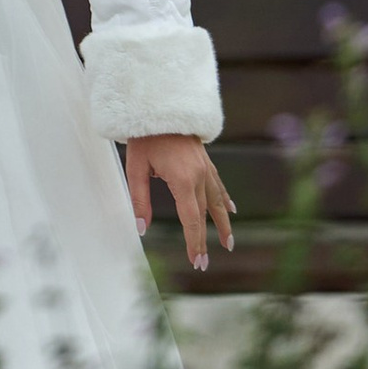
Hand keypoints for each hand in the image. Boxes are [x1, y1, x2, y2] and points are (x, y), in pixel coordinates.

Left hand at [125, 133, 235, 271]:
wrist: (160, 104)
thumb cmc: (145, 136)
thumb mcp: (136, 167)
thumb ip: (139, 199)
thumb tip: (142, 228)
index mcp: (183, 180)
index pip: (191, 219)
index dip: (194, 243)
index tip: (196, 262)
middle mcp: (199, 176)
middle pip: (205, 215)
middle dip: (204, 240)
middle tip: (204, 264)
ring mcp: (205, 167)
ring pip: (217, 201)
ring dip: (223, 224)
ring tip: (228, 243)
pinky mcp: (205, 160)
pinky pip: (218, 184)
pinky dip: (225, 199)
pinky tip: (231, 209)